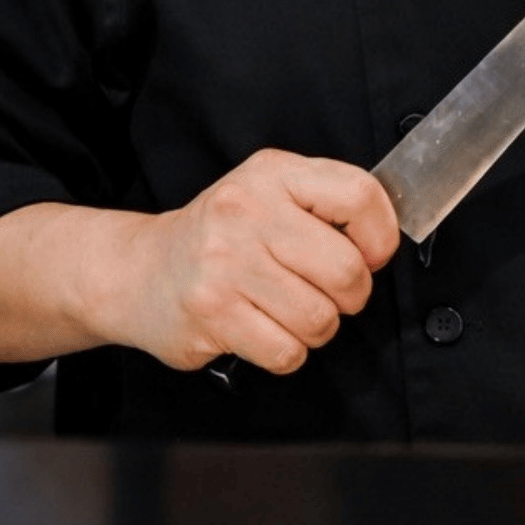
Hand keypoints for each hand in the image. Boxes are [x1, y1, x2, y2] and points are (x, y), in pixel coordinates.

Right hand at [112, 149, 399, 374]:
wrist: (138, 270)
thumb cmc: (219, 236)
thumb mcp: (269, 193)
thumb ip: (324, 203)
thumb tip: (385, 239)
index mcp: (272, 173)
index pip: (358, 196)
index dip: (380, 235)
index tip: (372, 254)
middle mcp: (247, 211)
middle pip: (347, 270)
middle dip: (350, 296)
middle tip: (328, 293)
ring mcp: (226, 263)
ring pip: (320, 318)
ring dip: (316, 327)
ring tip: (288, 310)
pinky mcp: (211, 313)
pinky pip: (286, 351)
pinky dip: (286, 351)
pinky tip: (263, 330)